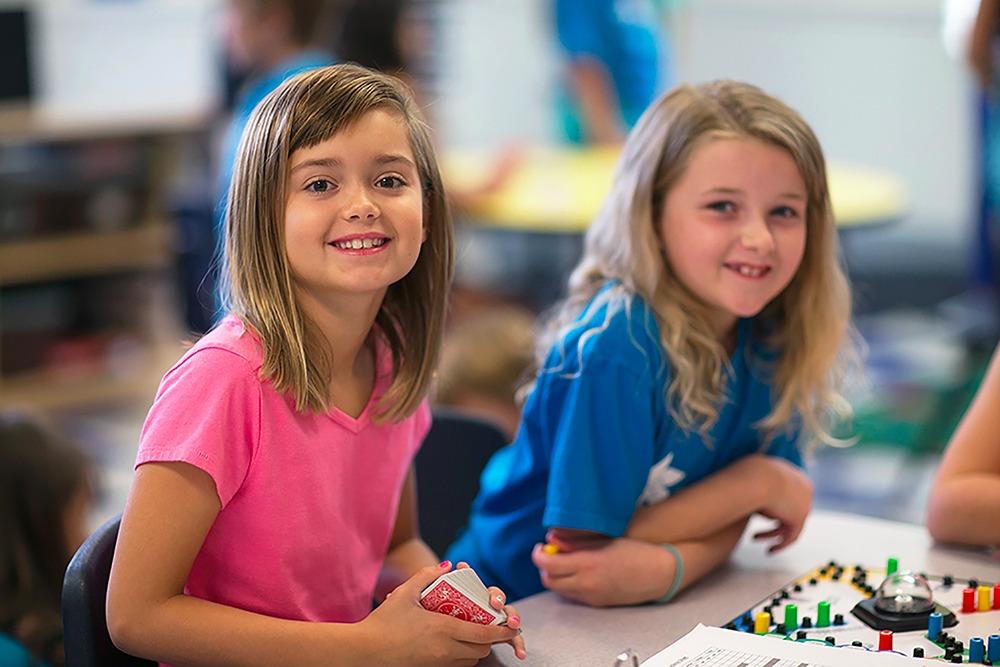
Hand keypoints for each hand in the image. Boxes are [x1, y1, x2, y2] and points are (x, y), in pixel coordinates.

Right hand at [362, 562, 522, 665]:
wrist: (364, 653)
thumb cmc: (383, 622)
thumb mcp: (405, 594)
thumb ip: (426, 575)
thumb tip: (446, 565)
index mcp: (443, 629)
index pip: (484, 633)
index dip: (503, 631)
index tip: (512, 626)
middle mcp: (445, 650)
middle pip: (482, 649)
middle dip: (489, 639)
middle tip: (488, 626)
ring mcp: (438, 664)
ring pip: (471, 660)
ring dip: (476, 648)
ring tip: (470, 634)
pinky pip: (457, 666)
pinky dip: (462, 657)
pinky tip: (452, 645)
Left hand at [531, 537, 674, 606]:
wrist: (657, 573)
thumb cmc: (634, 551)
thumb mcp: (602, 540)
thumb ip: (574, 541)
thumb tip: (551, 539)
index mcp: (587, 563)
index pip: (548, 564)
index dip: (538, 555)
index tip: (540, 548)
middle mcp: (586, 583)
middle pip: (549, 580)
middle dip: (545, 567)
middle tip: (549, 555)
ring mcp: (592, 596)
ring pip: (560, 590)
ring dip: (556, 577)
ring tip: (564, 563)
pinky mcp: (597, 603)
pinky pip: (574, 595)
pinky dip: (569, 585)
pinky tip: (579, 573)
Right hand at [754, 458, 812, 552]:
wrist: (758, 476)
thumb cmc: (749, 473)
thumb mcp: (750, 473)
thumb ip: (751, 482)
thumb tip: (743, 488)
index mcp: (794, 476)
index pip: (789, 494)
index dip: (775, 505)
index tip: (761, 512)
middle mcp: (803, 490)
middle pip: (791, 509)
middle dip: (775, 520)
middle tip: (761, 525)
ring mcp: (804, 504)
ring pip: (790, 524)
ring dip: (772, 533)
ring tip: (754, 537)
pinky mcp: (799, 518)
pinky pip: (792, 536)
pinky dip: (781, 544)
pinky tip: (769, 550)